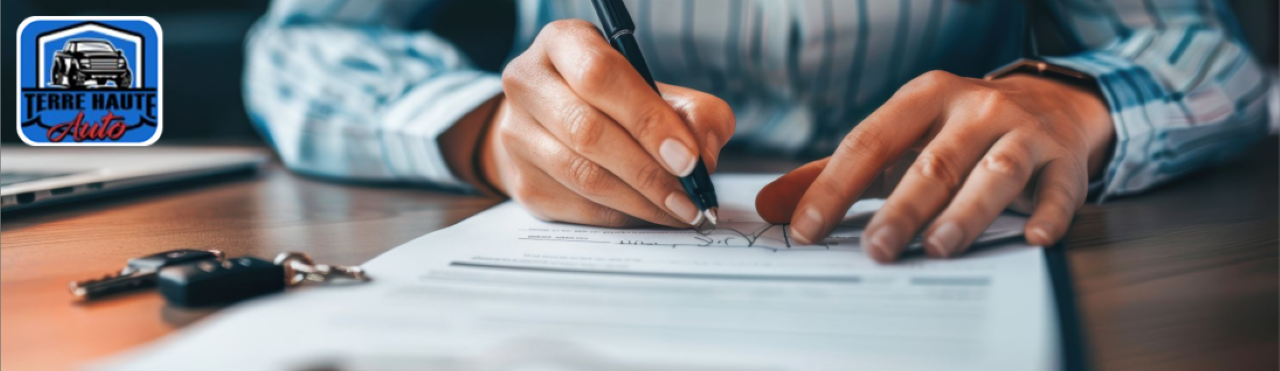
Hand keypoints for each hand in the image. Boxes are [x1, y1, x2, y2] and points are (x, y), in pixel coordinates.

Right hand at [479, 20, 734, 227]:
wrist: (556, 127)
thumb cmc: (617, 103)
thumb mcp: (661, 91)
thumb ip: (695, 114)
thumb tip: (701, 159)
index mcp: (563, 43)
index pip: (600, 76)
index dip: (647, 120)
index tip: (688, 158)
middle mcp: (528, 82)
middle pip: (588, 131)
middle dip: (649, 171)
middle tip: (690, 198)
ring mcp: (517, 134)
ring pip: (582, 175)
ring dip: (640, 201)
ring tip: (678, 211)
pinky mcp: (523, 181)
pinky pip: (578, 206)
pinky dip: (622, 216)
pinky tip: (649, 214)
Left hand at [756, 71, 1113, 261]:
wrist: (1051, 103)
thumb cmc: (956, 132)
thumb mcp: (897, 141)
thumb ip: (834, 173)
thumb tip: (769, 205)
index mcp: (922, 100)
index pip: (869, 142)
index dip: (835, 187)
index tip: (806, 229)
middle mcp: (973, 108)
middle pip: (933, 162)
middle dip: (902, 208)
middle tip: (876, 250)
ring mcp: (1023, 131)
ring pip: (994, 172)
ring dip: (967, 211)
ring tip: (939, 247)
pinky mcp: (1065, 158)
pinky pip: (1060, 188)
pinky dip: (1048, 212)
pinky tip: (1031, 238)